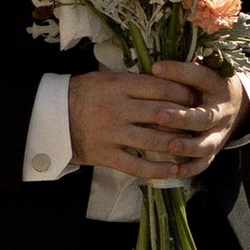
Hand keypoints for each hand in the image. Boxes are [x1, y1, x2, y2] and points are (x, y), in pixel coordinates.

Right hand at [69, 62, 242, 184]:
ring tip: (192, 145)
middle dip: (186, 118)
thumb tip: (170, 83)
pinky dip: (158, 170)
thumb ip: (134, 82)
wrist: (49, 116)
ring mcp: (111, 133)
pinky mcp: (106, 155)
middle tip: (200, 120)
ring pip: (154, 140)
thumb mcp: (106, 79)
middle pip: (162, 113)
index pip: (160, 88)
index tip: (195, 96)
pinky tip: (174, 170)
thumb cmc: (82, 93)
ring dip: (177, 144)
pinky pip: (137, 166)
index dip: (183, 92)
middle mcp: (116, 108)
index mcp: (117, 85)